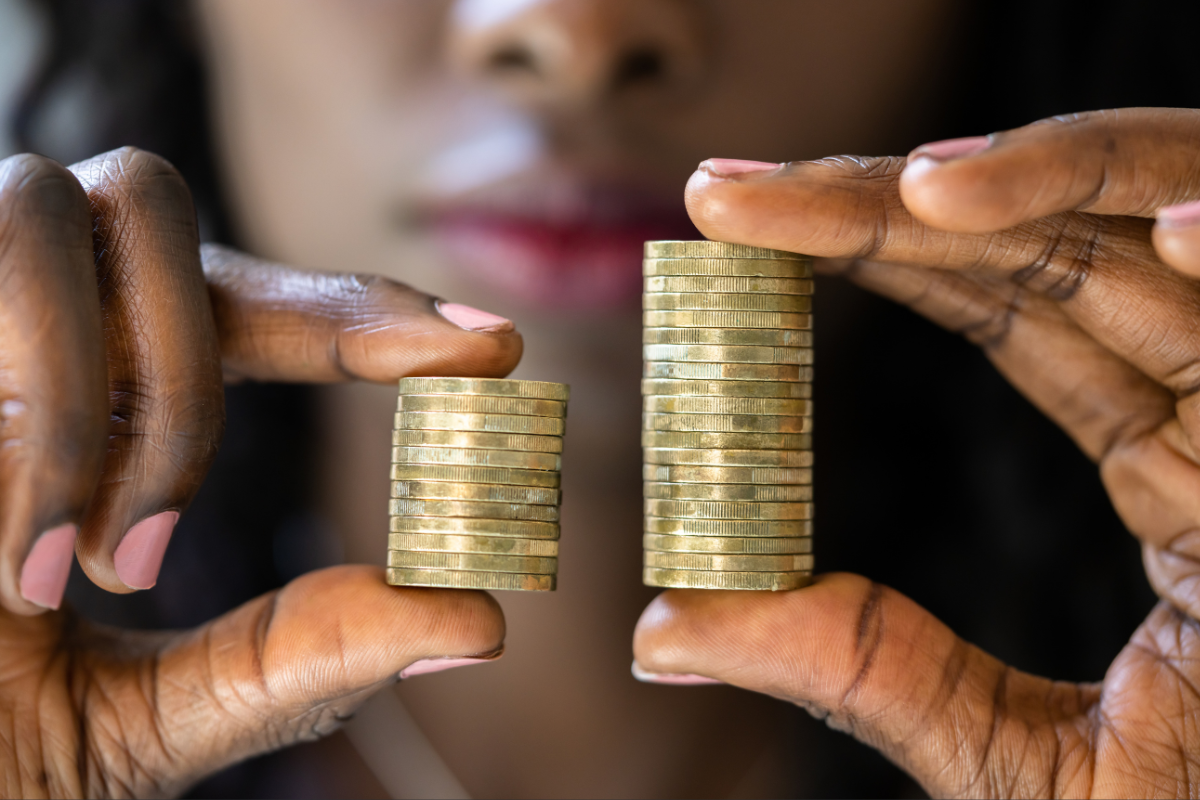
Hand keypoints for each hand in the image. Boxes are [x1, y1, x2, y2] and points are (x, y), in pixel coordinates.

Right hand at [0, 148, 518, 795]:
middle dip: (252, 334)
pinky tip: (12, 560)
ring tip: (93, 564)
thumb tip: (478, 622)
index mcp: (91, 408)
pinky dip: (47, 416)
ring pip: (70, 216)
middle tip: (233, 504)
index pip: (250, 308)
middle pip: (163, 212)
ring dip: (131, 389)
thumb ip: (294, 662)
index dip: (369, 312)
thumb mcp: (141, 727)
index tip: (492, 349)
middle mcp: (10, 337)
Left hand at [634, 109, 1199, 796]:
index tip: (727, 222)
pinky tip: (1177, 233)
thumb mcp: (1014, 757)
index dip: (867, 248)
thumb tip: (663, 629)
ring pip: (1172, 234)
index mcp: (1166, 458)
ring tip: (911, 191)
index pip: (1000, 307)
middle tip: (732, 189)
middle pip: (1054, 248)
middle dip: (891, 202)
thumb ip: (862, 670)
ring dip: (1055, 187)